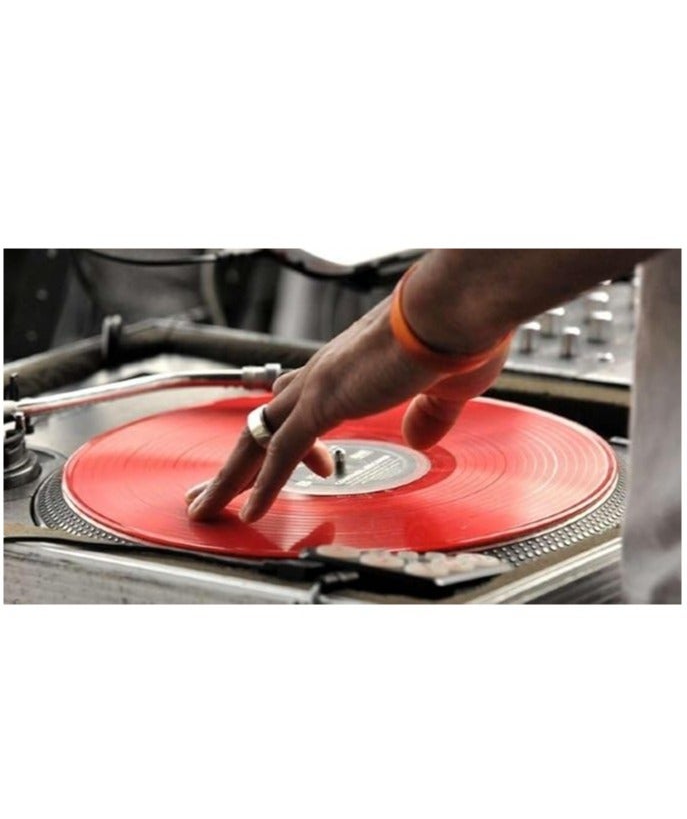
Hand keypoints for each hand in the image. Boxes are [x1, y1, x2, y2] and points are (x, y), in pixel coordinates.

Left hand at [186, 295, 508, 523]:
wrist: (454, 308)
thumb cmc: (455, 335)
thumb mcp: (446, 389)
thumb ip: (429, 414)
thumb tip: (419, 436)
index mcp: (348, 367)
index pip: (304, 404)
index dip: (304, 443)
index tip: (321, 467)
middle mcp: (323, 374)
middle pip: (263, 424)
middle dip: (236, 463)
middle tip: (212, 490)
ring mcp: (317, 387)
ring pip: (257, 438)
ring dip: (231, 477)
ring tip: (207, 507)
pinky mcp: (322, 402)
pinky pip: (281, 452)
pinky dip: (263, 485)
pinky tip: (252, 510)